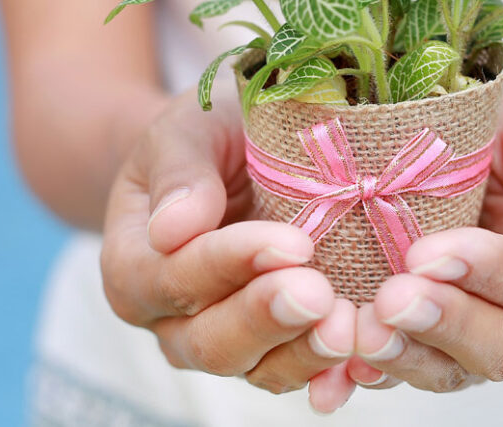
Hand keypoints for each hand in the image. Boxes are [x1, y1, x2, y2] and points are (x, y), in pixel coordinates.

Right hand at [99, 92, 356, 410]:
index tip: (291, 242)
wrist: (242, 148)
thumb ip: (179, 173)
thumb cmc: (211, 131)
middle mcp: (171, 319)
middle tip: (317, 293)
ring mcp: (226, 341)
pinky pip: (301, 373)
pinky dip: (335, 373)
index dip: (230, 263)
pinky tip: (368, 362)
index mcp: (134, 265)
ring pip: (258, 368)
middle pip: (210, 340)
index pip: (174, 278)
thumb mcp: (188, 129)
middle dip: (266, 317)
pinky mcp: (277, 350)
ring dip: (304, 353)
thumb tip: (172, 228)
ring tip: (347, 329)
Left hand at [347, 91, 502, 390]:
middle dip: (446, 323)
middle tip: (392, 299)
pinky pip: (406, 375)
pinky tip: (343, 365)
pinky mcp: (432, 354)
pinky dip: (374, 374)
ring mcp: (483, 346)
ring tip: (362, 334)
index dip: (488, 272)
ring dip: (406, 356)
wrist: (467, 147)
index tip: (428, 253)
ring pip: (455, 372)